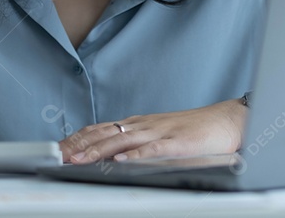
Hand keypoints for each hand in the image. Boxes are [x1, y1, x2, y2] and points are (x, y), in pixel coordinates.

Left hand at [59, 99, 246, 163]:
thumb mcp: (158, 135)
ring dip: (99, 151)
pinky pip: (155, 150)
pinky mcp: (178, 144)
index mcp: (138, 125)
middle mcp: (144, 126)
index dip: (78, 139)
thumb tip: (110, 155)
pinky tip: (123, 162)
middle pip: (106, 134)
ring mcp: (161, 133)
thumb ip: (136, 143)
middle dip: (80, 145)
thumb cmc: (193, 131)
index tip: (58, 150)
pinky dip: (137, 156)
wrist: (226, 121)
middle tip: (58, 156)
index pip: (101, 130)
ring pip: (124, 142)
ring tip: (80, 160)